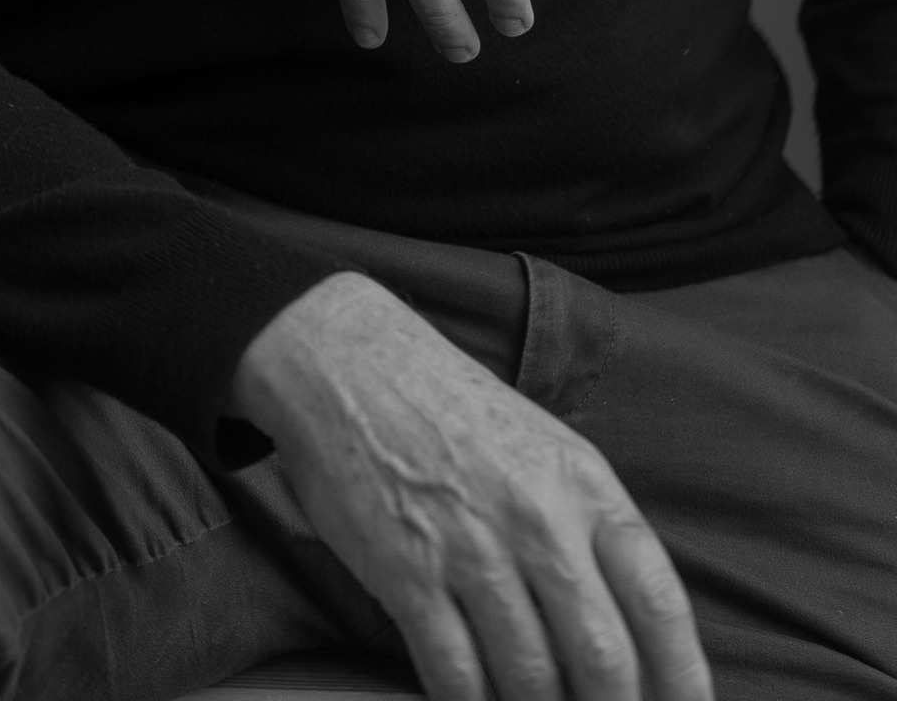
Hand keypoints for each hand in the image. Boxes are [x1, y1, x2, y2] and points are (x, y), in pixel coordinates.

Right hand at [235, 273, 711, 700]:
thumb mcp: (546, 448)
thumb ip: (592, 532)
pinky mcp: (407, 573)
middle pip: (604, 660)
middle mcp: (537, 519)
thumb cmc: (455, 413)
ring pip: (532, 681)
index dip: (683, 680)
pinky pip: (456, 677)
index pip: (660, 602)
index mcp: (584, 484)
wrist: (348, 364)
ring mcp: (470, 548)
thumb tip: (632, 640)